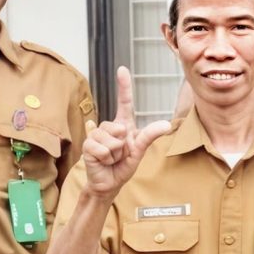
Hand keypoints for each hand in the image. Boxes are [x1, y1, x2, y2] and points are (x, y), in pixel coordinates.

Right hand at [81, 67, 176, 200]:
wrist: (109, 183)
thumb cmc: (123, 166)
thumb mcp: (139, 151)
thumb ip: (149, 136)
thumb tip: (166, 124)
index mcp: (122, 125)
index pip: (124, 102)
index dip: (123, 86)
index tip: (123, 69)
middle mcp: (108, 127)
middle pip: (120, 128)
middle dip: (124, 146)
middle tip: (120, 155)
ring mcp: (96, 135)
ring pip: (112, 141)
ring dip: (115, 154)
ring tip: (111, 159)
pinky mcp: (88, 145)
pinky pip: (103, 150)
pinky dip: (106, 159)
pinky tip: (103, 161)